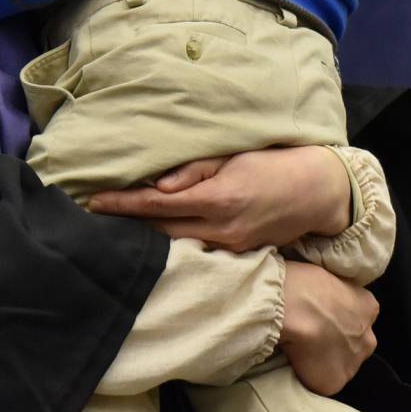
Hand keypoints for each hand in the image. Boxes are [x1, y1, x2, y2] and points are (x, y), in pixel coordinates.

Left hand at [85, 146, 352, 251]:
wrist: (315, 192)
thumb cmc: (272, 164)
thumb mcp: (233, 157)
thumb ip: (195, 170)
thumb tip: (159, 184)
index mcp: (218, 198)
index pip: (158, 203)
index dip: (124, 203)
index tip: (95, 201)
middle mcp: (222, 227)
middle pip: (161, 231)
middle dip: (127, 226)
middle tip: (95, 218)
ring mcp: (231, 246)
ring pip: (177, 245)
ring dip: (147, 237)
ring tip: (115, 228)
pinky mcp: (238, 254)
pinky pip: (197, 249)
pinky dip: (173, 243)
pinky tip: (154, 237)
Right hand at [280, 260, 376, 395]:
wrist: (291, 307)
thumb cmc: (303, 282)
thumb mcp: (326, 276)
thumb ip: (333, 294)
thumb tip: (323, 303)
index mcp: (368, 307)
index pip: (358, 316)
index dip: (338, 317)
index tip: (321, 315)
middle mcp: (368, 339)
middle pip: (354, 344)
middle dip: (337, 342)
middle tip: (312, 334)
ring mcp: (353, 364)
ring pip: (339, 365)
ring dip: (325, 361)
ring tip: (301, 349)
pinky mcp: (333, 384)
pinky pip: (321, 382)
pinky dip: (309, 375)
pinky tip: (295, 361)